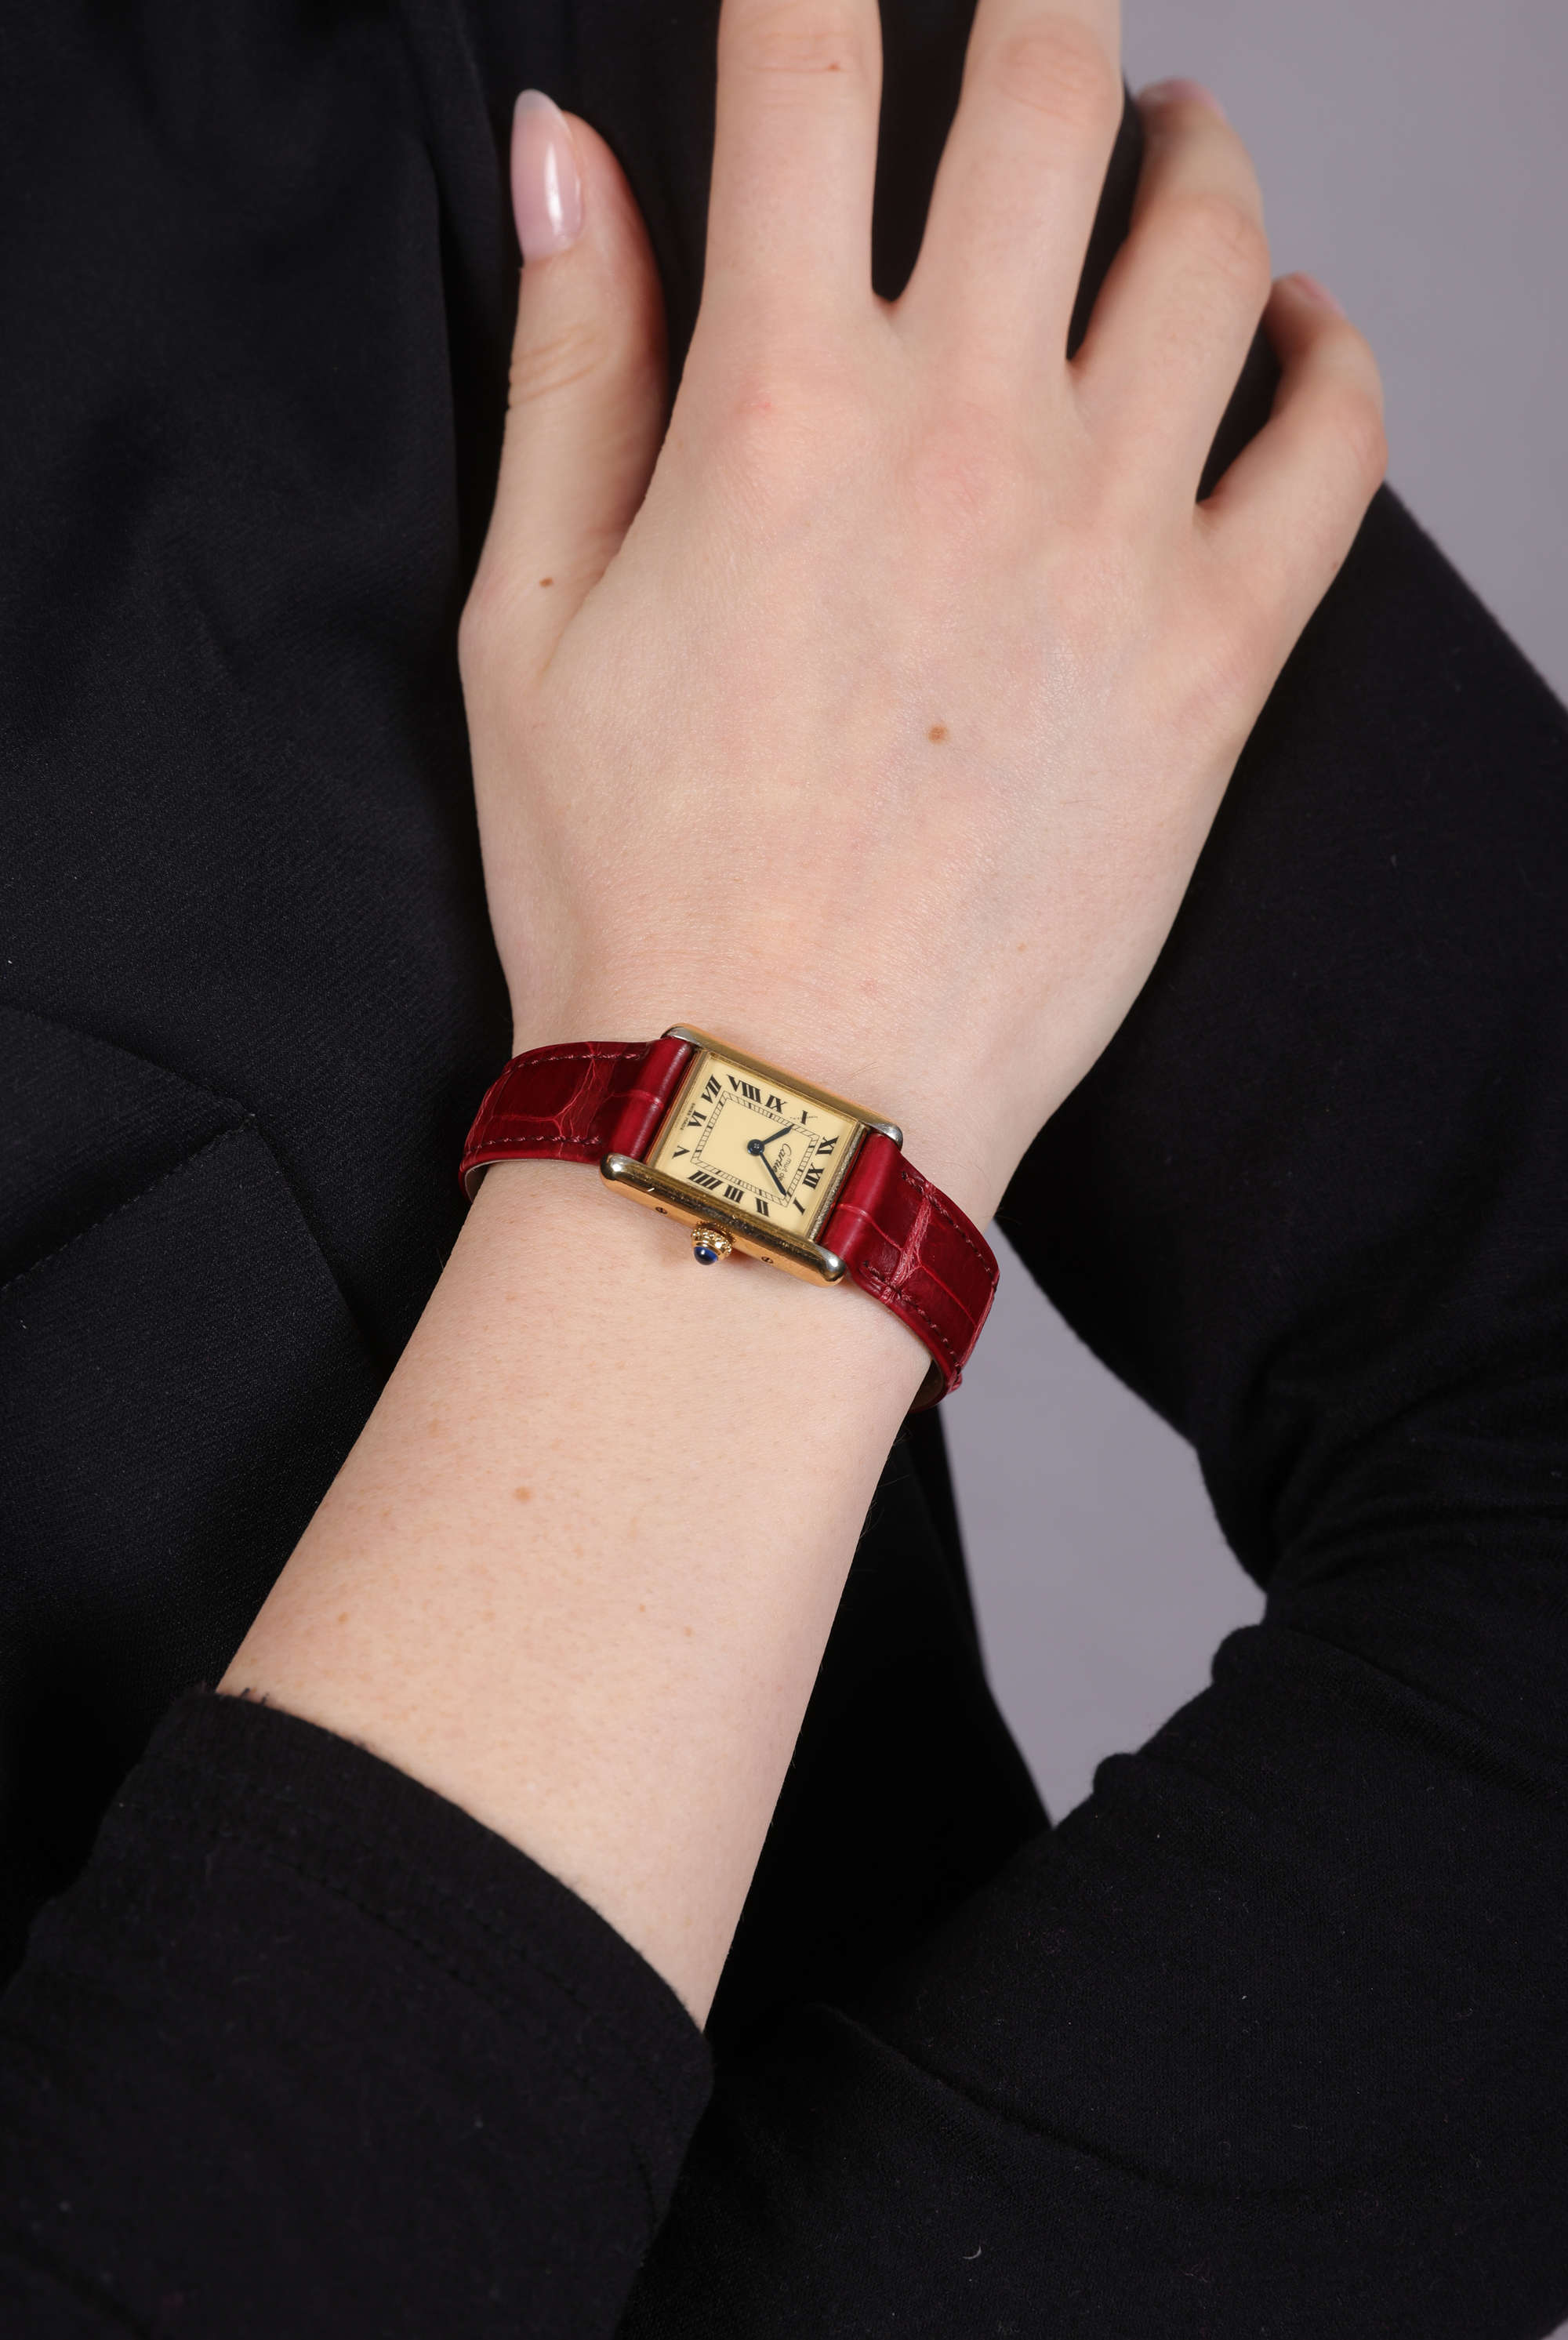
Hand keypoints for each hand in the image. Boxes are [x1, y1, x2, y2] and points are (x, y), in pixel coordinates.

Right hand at [459, 1, 1385, 1229]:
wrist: (779, 1111)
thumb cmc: (632, 891)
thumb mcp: (531, 624)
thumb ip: (569, 365)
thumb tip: (568, 155)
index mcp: (778, 407)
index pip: (810, 69)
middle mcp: (968, 436)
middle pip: (1049, 95)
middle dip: (1039, 0)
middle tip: (1029, 4)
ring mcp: (1115, 543)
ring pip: (1215, 244)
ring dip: (1194, 153)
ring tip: (1170, 146)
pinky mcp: (1215, 663)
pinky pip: (1336, 447)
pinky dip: (1330, 352)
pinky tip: (1291, 328)